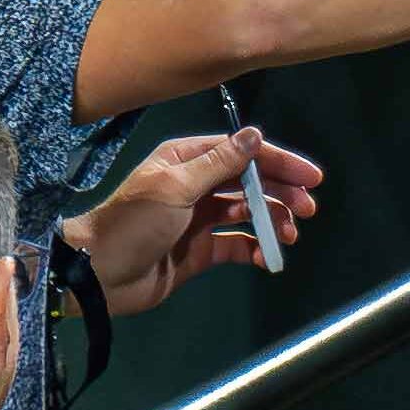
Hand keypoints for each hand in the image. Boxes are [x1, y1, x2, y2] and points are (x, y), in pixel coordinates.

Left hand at [60, 128, 321, 316]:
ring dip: (271, 221)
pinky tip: (265, 257)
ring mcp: (198, 219)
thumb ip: (219, 164)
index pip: (241, 153)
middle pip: (248, 182)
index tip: (310, 177)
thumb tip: (255, 135)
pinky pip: (235, 245)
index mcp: (186, 161)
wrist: (99, 274)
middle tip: (308, 208)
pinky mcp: (199, 251)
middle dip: (280, 193)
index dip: (278, 162)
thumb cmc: (133, 223)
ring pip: (246, 214)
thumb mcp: (176, 187)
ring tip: (289, 234)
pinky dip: (253, 249)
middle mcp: (195, 185)